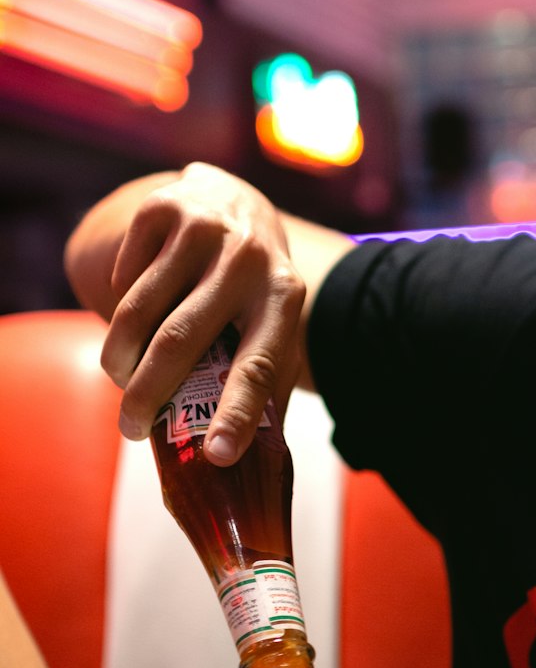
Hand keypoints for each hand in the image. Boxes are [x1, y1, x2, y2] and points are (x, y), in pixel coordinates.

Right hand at [98, 163, 305, 463]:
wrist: (234, 199)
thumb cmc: (254, 290)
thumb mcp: (274, 327)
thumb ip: (264, 385)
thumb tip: (241, 468)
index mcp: (285, 296)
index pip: (259, 365)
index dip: (237, 413)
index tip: (215, 456)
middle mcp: (248, 259)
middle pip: (181, 341)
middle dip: (147, 395)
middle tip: (131, 428)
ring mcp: (203, 229)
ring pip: (139, 312)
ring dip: (120, 358)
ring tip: (121, 380)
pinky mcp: (163, 207)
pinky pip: (123, 276)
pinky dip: (119, 304)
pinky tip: (136, 312)